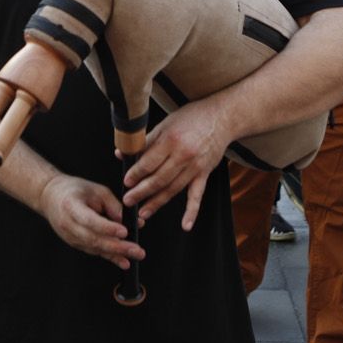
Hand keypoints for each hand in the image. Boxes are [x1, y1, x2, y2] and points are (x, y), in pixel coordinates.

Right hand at [39, 174, 143, 268]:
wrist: (50, 197)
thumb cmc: (74, 190)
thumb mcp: (96, 190)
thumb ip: (114, 206)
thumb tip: (132, 222)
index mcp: (71, 206)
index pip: (90, 220)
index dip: (107, 228)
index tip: (124, 231)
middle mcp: (68, 224)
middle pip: (94, 239)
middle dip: (118, 246)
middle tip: (137, 250)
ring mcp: (70, 237)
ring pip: (95, 248)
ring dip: (116, 254)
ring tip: (135, 255)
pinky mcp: (75, 243)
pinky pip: (94, 251)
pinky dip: (110, 256)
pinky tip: (123, 261)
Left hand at [120, 101, 227, 229]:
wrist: (220, 117)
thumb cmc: (190, 118)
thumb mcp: (164, 124)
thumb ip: (144, 142)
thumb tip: (122, 153)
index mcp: (171, 140)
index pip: (149, 162)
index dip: (136, 174)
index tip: (126, 182)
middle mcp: (183, 155)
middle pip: (158, 179)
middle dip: (141, 192)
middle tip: (128, 201)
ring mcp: (195, 167)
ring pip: (172, 189)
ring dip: (157, 203)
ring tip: (143, 213)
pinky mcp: (204, 174)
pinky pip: (197, 196)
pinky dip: (192, 212)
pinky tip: (185, 225)